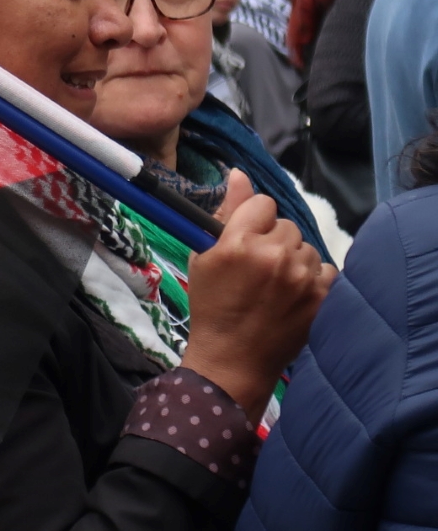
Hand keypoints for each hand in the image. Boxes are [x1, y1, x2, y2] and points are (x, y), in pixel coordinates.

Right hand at [179, 170, 335, 421]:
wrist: (234, 357)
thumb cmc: (211, 305)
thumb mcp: (204, 257)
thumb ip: (225, 212)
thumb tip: (238, 173)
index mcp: (238, 243)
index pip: (262, 203)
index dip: (253, 219)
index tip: (246, 238)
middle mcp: (273, 254)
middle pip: (286, 224)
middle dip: (273, 239)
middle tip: (258, 266)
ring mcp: (300, 276)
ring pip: (306, 246)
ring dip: (293, 258)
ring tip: (276, 282)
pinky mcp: (321, 296)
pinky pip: (326, 268)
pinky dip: (312, 277)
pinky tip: (295, 293)